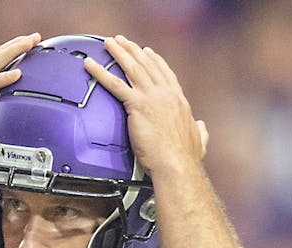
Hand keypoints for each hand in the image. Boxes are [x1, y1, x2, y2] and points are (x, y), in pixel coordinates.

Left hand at [84, 35, 207, 176]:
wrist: (176, 163)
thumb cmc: (185, 158)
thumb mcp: (199, 141)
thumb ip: (200, 131)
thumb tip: (201, 127)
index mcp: (179, 101)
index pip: (165, 75)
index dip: (155, 61)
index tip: (148, 52)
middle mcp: (166, 94)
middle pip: (147, 65)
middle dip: (134, 50)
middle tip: (122, 41)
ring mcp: (152, 97)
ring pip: (133, 68)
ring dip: (119, 52)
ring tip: (109, 43)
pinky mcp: (138, 105)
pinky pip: (115, 84)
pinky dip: (100, 72)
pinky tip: (91, 65)